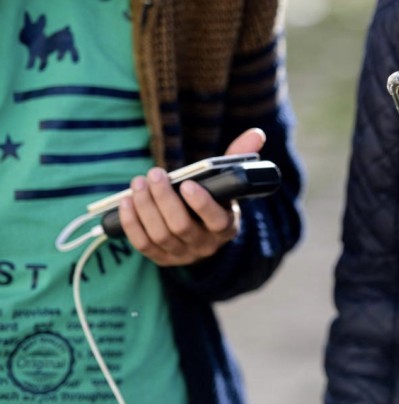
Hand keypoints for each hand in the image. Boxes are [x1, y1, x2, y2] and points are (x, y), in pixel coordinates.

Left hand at [119, 128, 265, 265]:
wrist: (201, 230)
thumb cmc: (214, 198)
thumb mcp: (227, 181)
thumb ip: (239, 157)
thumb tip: (256, 134)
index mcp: (226, 226)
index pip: (216, 220)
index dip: (201, 204)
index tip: (187, 184)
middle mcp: (206, 245)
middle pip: (181, 227)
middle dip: (164, 199)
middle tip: (154, 174)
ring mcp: (182, 254)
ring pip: (160, 235)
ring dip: (145, 207)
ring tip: (138, 183)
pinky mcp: (162, 258)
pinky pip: (143, 245)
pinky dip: (132, 224)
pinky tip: (126, 203)